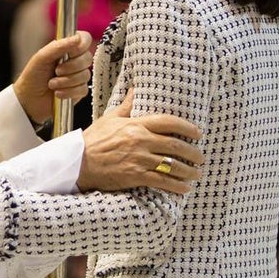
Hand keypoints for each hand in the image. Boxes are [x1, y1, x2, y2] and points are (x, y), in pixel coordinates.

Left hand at [13, 31, 93, 122]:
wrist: (28, 100)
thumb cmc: (33, 76)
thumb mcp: (42, 57)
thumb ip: (59, 46)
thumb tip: (78, 38)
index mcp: (66, 48)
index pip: (85, 39)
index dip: (82, 45)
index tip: (72, 52)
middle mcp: (74, 60)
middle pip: (88, 58)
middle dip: (71, 66)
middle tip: (56, 71)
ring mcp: (78, 76)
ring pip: (85, 75)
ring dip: (66, 81)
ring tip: (52, 84)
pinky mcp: (79, 91)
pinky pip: (82, 89)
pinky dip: (68, 92)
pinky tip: (58, 93)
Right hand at [77, 89, 203, 193]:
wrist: (77, 162)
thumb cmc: (93, 139)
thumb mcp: (110, 118)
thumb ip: (126, 105)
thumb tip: (135, 89)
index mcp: (135, 124)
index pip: (168, 122)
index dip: (187, 127)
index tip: (198, 133)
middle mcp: (140, 141)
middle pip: (175, 145)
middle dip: (193, 152)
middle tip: (200, 156)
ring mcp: (138, 159)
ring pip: (171, 165)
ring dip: (188, 171)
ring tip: (196, 173)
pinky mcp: (135, 176)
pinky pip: (161, 181)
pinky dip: (176, 186)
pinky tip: (184, 188)